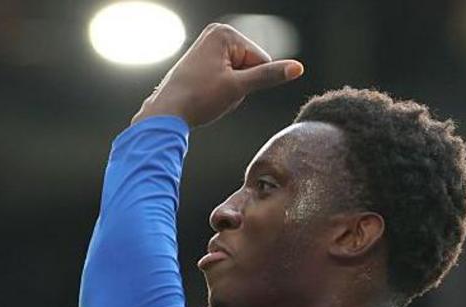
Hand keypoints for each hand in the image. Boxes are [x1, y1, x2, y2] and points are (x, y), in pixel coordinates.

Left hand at [133, 23, 303, 126]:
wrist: (168, 113)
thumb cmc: (198, 98)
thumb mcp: (239, 88)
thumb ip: (269, 76)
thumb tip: (297, 68)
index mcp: (224, 34)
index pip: (261, 60)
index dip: (250, 81)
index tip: (226, 87)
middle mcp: (215, 35)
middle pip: (250, 65)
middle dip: (241, 85)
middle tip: (218, 93)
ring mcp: (208, 47)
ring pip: (239, 74)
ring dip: (232, 90)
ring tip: (211, 94)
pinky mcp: (204, 60)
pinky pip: (227, 77)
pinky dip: (222, 89)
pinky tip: (206, 94)